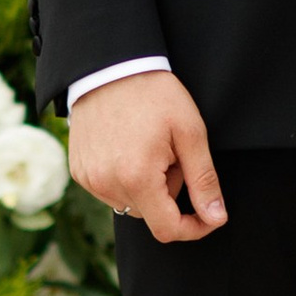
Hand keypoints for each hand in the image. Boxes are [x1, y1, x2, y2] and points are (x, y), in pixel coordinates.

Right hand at [67, 69, 227, 242]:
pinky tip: (129, 148)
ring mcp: (89, 179)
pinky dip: (125, 179)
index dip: (194, 228)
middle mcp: (107, 184)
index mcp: (136, 177)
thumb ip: (203, 180)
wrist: (110, 66)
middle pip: (151, 215)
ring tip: (149, 147)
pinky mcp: (79, 171)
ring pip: (131, 204)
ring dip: (147, 187)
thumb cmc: (154, 94)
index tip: (208, 215)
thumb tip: (216, 218)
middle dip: (169, 193)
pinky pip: (111, 191)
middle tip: (173, 154)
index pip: (168, 229)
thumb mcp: (189, 132)